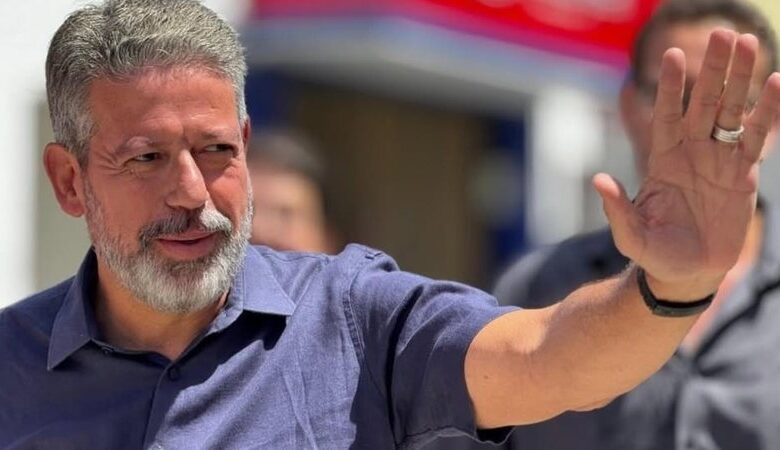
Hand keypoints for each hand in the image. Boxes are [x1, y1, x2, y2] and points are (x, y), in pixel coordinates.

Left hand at [595, 30, 779, 299]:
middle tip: (721, 34)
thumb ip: (617, 209)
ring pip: (730, 112)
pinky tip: (776, 83)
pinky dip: (767, 113)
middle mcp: (690, 153)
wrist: (686, 274)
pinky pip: (756, 139)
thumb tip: (599, 181)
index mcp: (662, 160)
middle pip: (703, 104)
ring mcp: (717, 161)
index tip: (673, 55)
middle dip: (712, 70)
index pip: (667, 116)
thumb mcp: (631, 235)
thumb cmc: (654, 253)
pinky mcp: (742, 175)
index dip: (672, 88)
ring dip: (739, 80)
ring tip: (747, 44)